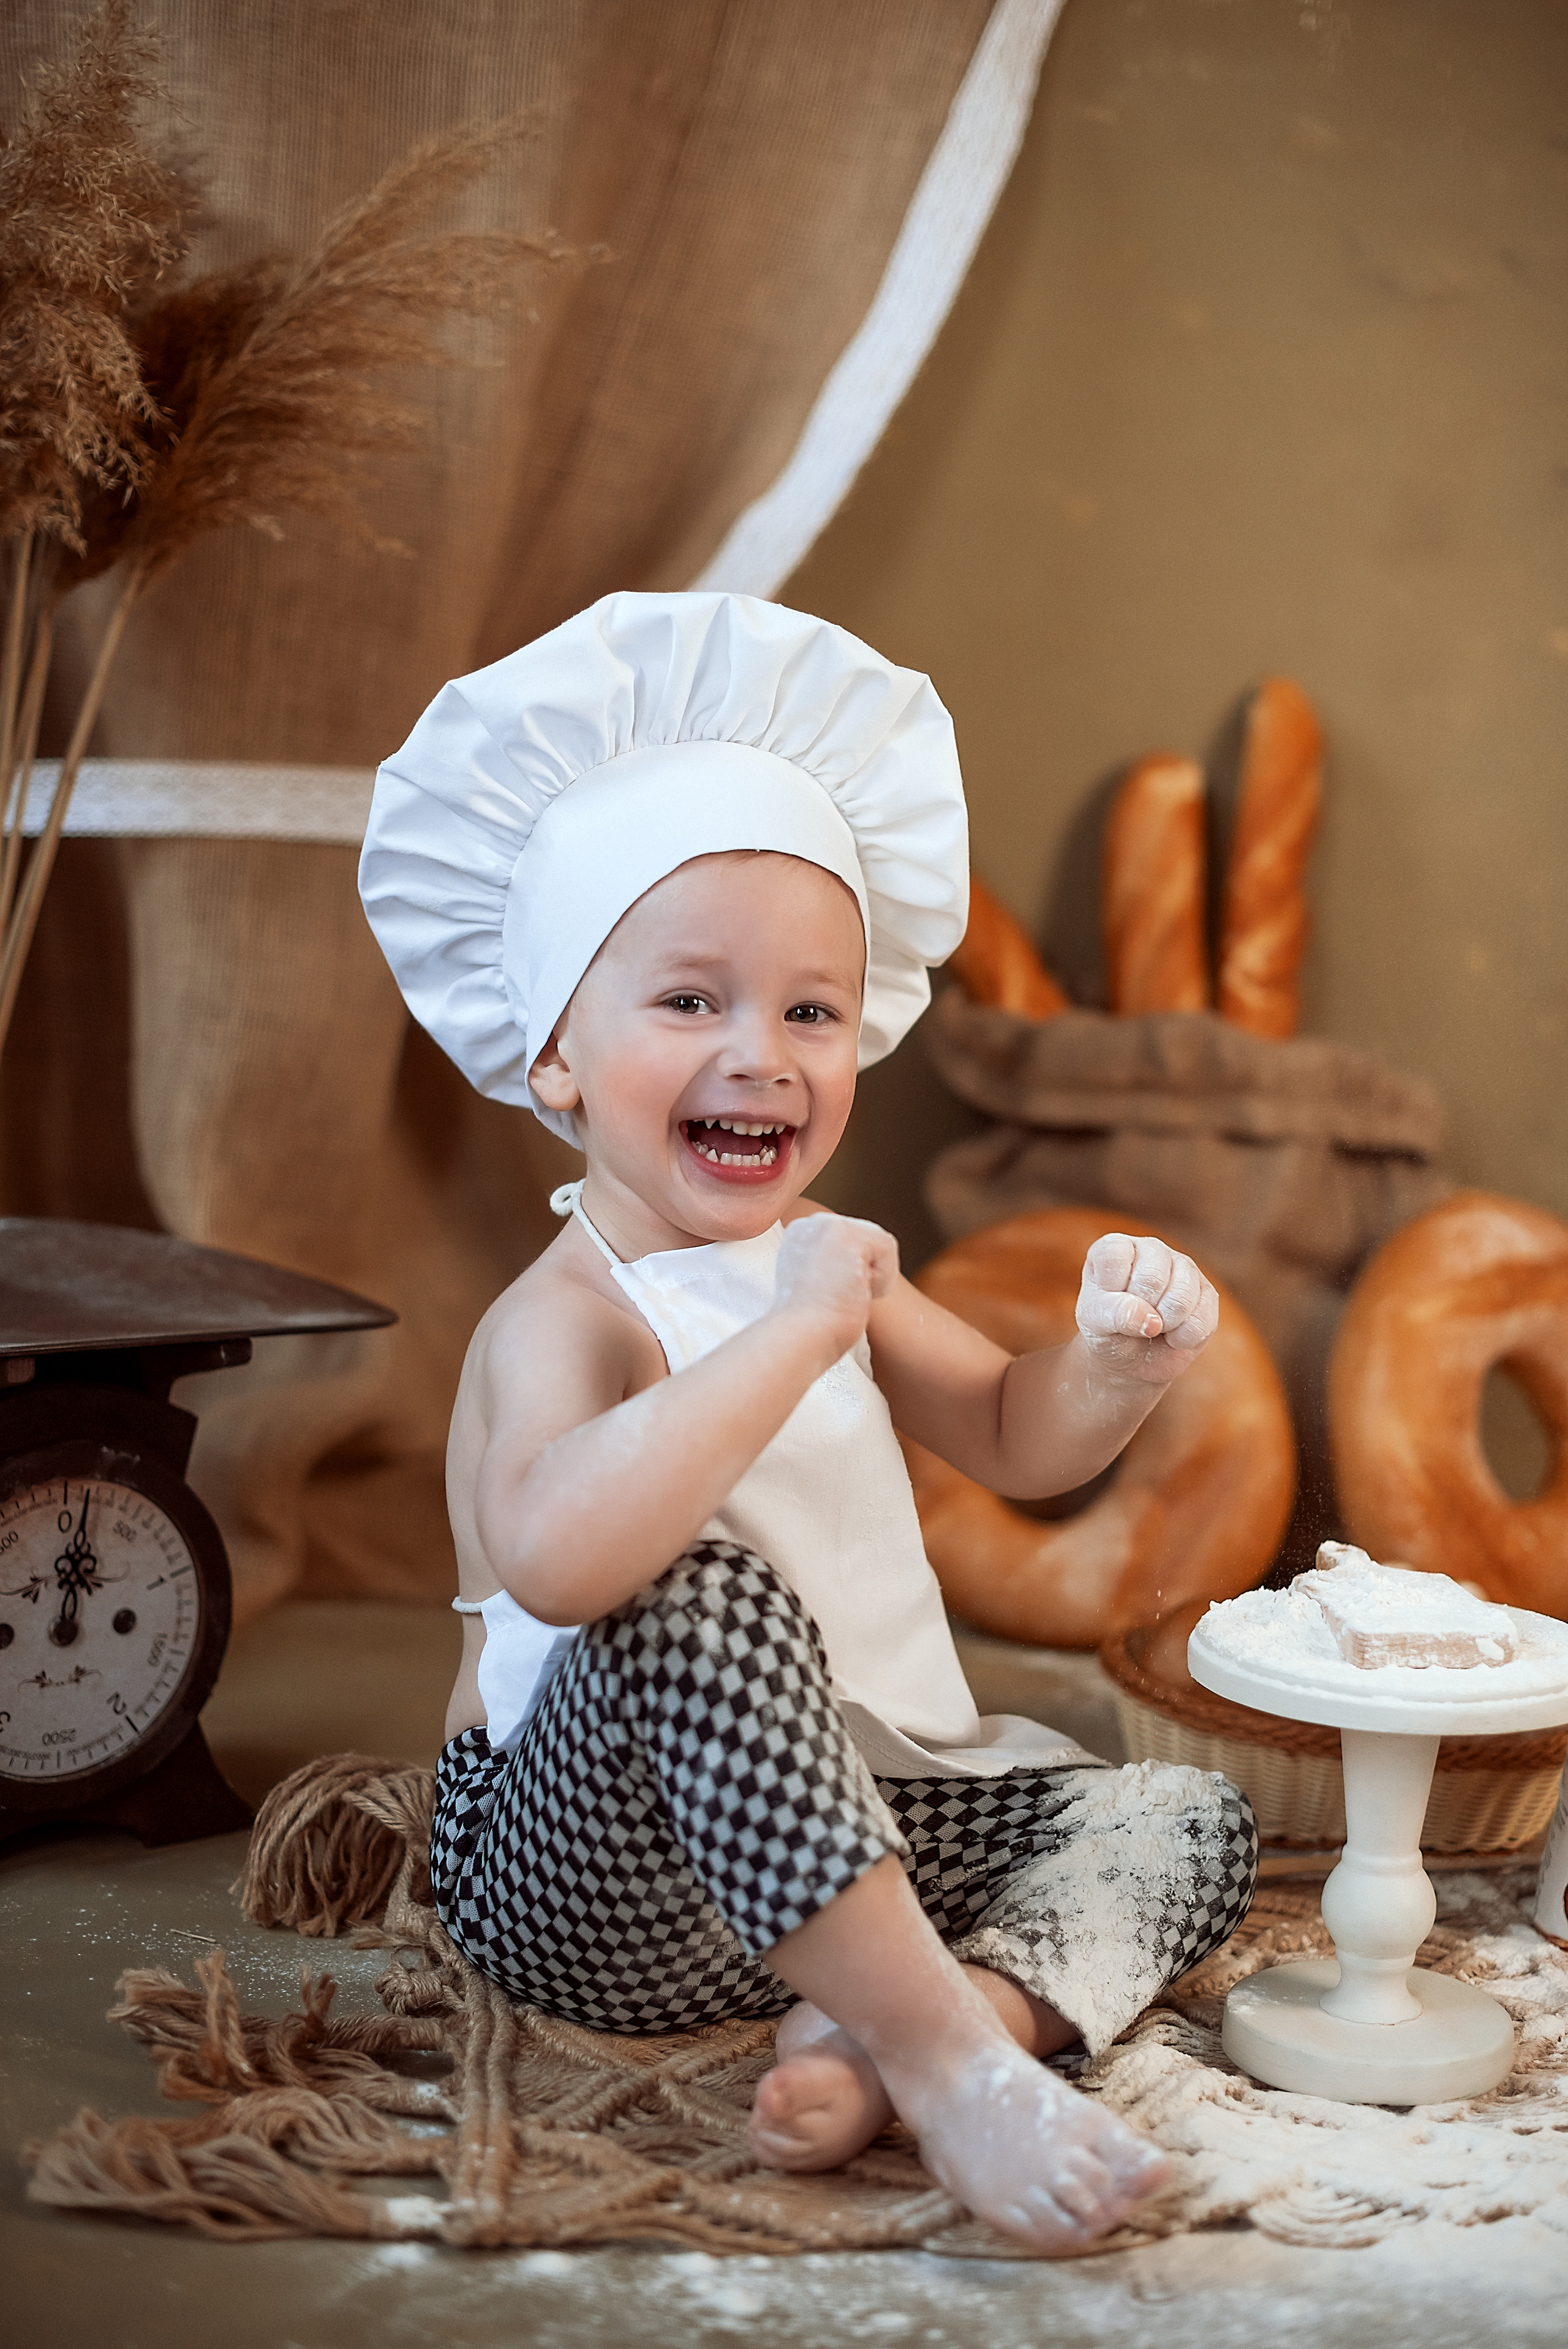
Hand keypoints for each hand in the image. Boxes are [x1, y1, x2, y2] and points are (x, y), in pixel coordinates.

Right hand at [773, 1213, 899, 1361]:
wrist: (803, 1337)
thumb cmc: (811, 1326)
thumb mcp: (817, 1283)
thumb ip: (833, 1264)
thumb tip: (859, 1269)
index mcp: (800, 1235)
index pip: (852, 1243)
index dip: (852, 1274)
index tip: (830, 1295)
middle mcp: (809, 1222)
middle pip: (870, 1240)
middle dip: (864, 1274)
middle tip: (838, 1296)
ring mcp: (826, 1224)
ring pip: (881, 1244)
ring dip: (872, 1278)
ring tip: (844, 1294)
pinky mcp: (846, 1232)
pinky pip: (887, 1248)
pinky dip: (881, 1278)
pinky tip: (853, 1291)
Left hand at [1074, 1233, 1217, 1382]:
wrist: (1130, 1358)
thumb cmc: (1107, 1332)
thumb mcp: (1095, 1323)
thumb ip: (1115, 1314)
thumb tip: (1151, 1319)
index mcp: (1115, 1248)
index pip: (1115, 1255)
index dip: (1112, 1288)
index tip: (1106, 1305)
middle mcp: (1150, 1249)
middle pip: (1152, 1277)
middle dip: (1141, 1311)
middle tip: (1132, 1320)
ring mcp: (1182, 1266)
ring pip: (1182, 1295)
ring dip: (1165, 1325)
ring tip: (1153, 1328)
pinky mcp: (1206, 1291)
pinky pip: (1202, 1317)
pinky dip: (1184, 1337)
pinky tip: (1172, 1336)